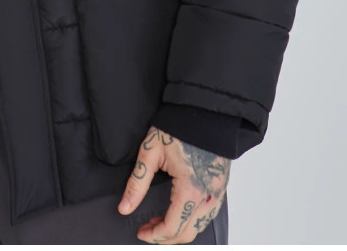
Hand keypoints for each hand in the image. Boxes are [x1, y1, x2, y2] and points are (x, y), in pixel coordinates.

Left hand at [117, 124, 229, 243]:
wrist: (202, 110)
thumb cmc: (179, 127)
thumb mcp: (151, 152)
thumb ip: (137, 183)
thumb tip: (125, 207)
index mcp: (190, 189)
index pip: (172, 228)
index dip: (154, 236)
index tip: (141, 232)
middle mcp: (208, 195)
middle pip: (188, 233)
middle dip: (166, 237)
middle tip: (148, 229)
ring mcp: (218, 191)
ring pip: (201, 226)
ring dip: (181, 229)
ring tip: (161, 221)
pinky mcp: (221, 184)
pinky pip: (210, 213)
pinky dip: (194, 220)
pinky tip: (180, 211)